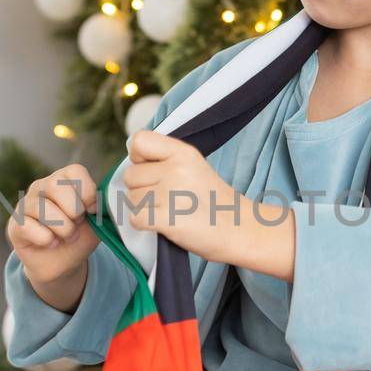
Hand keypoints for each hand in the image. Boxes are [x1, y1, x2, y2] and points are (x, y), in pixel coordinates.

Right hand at [7, 164, 99, 306]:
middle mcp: (41, 187)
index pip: (74, 170)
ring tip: (67, 236)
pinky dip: (46, 239)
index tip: (92, 210)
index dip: (87, 191)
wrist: (61, 265)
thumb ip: (100, 210)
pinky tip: (52, 243)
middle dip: (73, 209)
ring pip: (41, 207)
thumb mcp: (95, 223)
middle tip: (77, 223)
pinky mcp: (15, 225)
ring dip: (63, 227)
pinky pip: (28, 226)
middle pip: (55, 184)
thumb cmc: (78, 238)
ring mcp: (25, 205)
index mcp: (63, 181)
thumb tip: (101, 202)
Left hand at [120, 130, 239, 261]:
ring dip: (143, 208)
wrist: (240, 229)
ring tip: (169, 211)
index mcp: (183, 152)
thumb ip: (166, 159)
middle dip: (141, 189)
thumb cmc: (214, 202)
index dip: (137, 158)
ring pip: (131, 199)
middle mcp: (176, 169)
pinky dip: (144, 225)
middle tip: (166, 198)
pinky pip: (135, 218)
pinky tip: (163, 224)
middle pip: (130, 175)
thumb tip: (133, 163)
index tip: (150, 170)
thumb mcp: (194, 167)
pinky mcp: (167, 219)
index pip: (139, 141)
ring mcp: (171, 194)